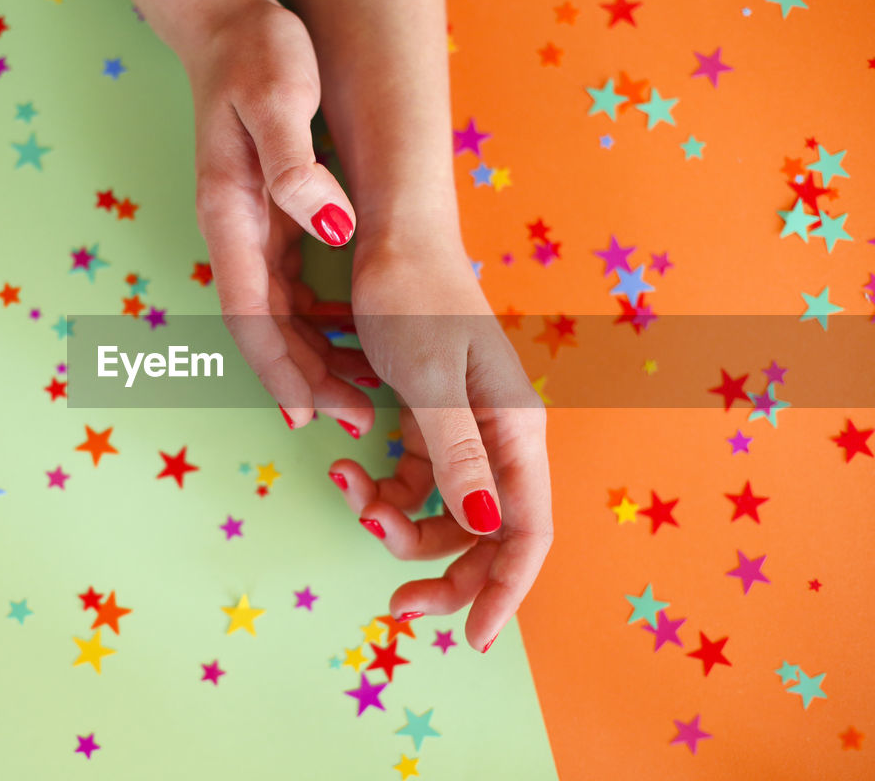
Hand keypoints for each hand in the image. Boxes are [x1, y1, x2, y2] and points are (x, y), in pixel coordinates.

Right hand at [181, 0, 364, 427]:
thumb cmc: (257, 57)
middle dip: (306, 382)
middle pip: (265, 330)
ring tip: (360, 398)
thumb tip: (331, 224)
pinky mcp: (266, 223)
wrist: (231, 28)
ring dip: (314, 362)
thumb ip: (294, 165)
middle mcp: (234, 234)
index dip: (279, 371)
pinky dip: (317, 326)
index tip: (307, 415)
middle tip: (357, 420)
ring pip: (277, 319)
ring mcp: (248, 232)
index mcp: (231, 217)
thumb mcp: (278, 97)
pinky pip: (288, 293)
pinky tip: (349, 341)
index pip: (251, 314)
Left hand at [330, 228, 552, 651]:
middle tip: (392, 604)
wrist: (389, 236)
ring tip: (350, 493)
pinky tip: (348, 468)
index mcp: (514, 432)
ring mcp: (464, 431)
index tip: (475, 638)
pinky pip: (414, 479)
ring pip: (444, 512)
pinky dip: (382, 488)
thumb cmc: (413, 297)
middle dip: (441, 572)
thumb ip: (457, 456)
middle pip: (486, 536)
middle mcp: (498, 439)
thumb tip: (485, 523)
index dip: (506, 591)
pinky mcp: (430, 420)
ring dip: (397, 523)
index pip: (526, 532)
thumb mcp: (431, 381)